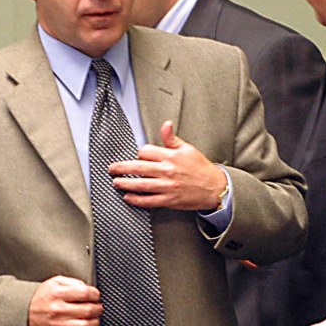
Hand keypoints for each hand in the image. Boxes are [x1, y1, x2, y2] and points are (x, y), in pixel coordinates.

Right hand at [28, 276, 102, 325]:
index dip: (95, 294)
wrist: (22, 313)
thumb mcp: (54, 282)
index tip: (96, 296)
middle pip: (87, 310)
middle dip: (97, 308)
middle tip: (97, 308)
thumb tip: (87, 288)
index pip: (84, 293)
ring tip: (94, 319)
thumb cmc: (41, 297)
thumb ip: (72, 282)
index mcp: (58, 294)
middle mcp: (58, 310)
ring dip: (94, 323)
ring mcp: (58, 325)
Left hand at [108, 121, 226, 210]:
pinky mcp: (169, 200)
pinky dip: (136, 200)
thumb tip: (166, 124)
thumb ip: (172, 139)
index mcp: (171, 156)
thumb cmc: (201, 168)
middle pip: (138, 168)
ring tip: (116, 183)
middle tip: (112, 169)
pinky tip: (128, 198)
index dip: (140, 154)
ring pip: (141, 185)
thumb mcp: (188, 149)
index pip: (146, 152)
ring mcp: (167, 186)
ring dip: (125, 184)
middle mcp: (167, 171)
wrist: (214, 188)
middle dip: (122, 168)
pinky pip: (148, 200)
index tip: (139, 157)